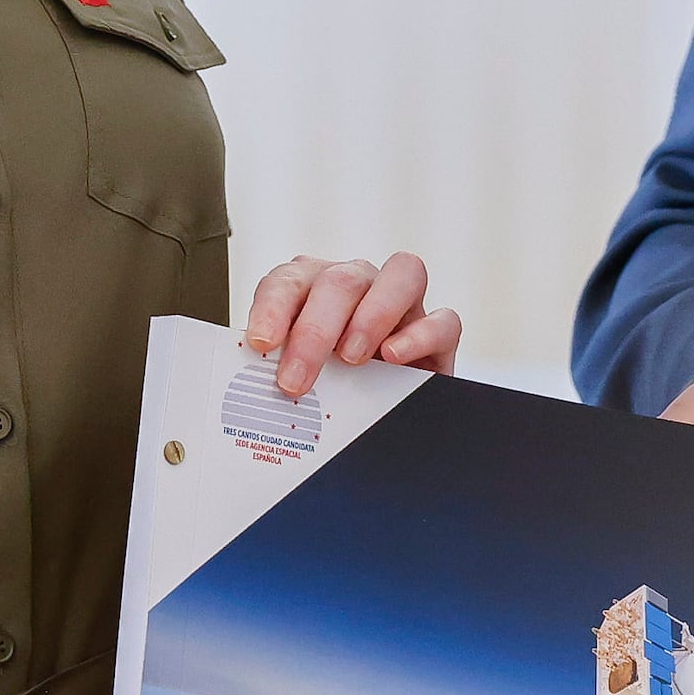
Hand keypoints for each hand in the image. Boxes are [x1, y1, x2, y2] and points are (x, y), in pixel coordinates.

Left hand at [243, 252, 465, 397]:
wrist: (372, 419)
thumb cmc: (324, 390)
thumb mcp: (298, 379)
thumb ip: (277, 372)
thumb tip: (249, 389)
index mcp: (312, 287)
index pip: (288, 280)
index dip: (272, 308)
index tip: (261, 344)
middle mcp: (358, 285)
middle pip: (340, 281)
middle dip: (314, 330)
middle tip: (296, 380)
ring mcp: (403, 303)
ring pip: (402, 275)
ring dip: (373, 315)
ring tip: (350, 359)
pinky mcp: (440, 333)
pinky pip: (443, 319)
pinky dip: (420, 335)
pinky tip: (393, 358)